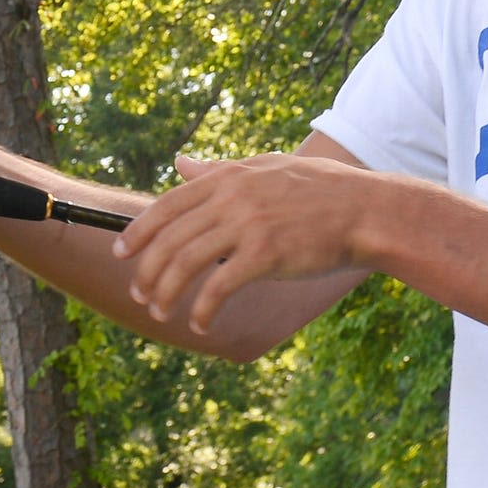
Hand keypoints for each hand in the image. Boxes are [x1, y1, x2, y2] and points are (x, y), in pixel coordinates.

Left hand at [116, 151, 370, 333]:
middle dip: (146, 269)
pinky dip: (202, 309)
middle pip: (170, 238)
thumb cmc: (319, 190)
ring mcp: (247, 225)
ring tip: (160, 312)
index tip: (122, 252)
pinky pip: (219, 287)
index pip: (168, 204)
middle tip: (138, 293)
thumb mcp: (264, 167)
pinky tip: (200, 323)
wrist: (366, 210)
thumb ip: (217, 170)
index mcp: (228, 176)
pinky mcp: (266, 255)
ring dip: (166, 292)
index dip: (139, 231)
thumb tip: (179, 163)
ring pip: (186, 263)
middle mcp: (231, 197)